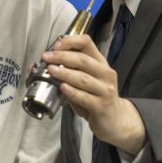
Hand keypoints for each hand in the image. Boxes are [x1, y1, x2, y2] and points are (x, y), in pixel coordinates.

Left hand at [42, 34, 145, 154]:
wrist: (116, 120)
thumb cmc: (97, 98)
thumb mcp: (87, 81)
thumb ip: (70, 72)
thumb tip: (45, 65)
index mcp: (100, 63)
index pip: (86, 43)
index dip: (70, 42)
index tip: (55, 46)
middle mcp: (105, 73)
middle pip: (83, 60)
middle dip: (62, 57)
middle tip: (47, 58)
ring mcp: (105, 90)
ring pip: (83, 78)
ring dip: (65, 73)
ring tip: (51, 71)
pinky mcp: (102, 106)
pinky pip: (85, 97)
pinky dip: (72, 92)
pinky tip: (63, 88)